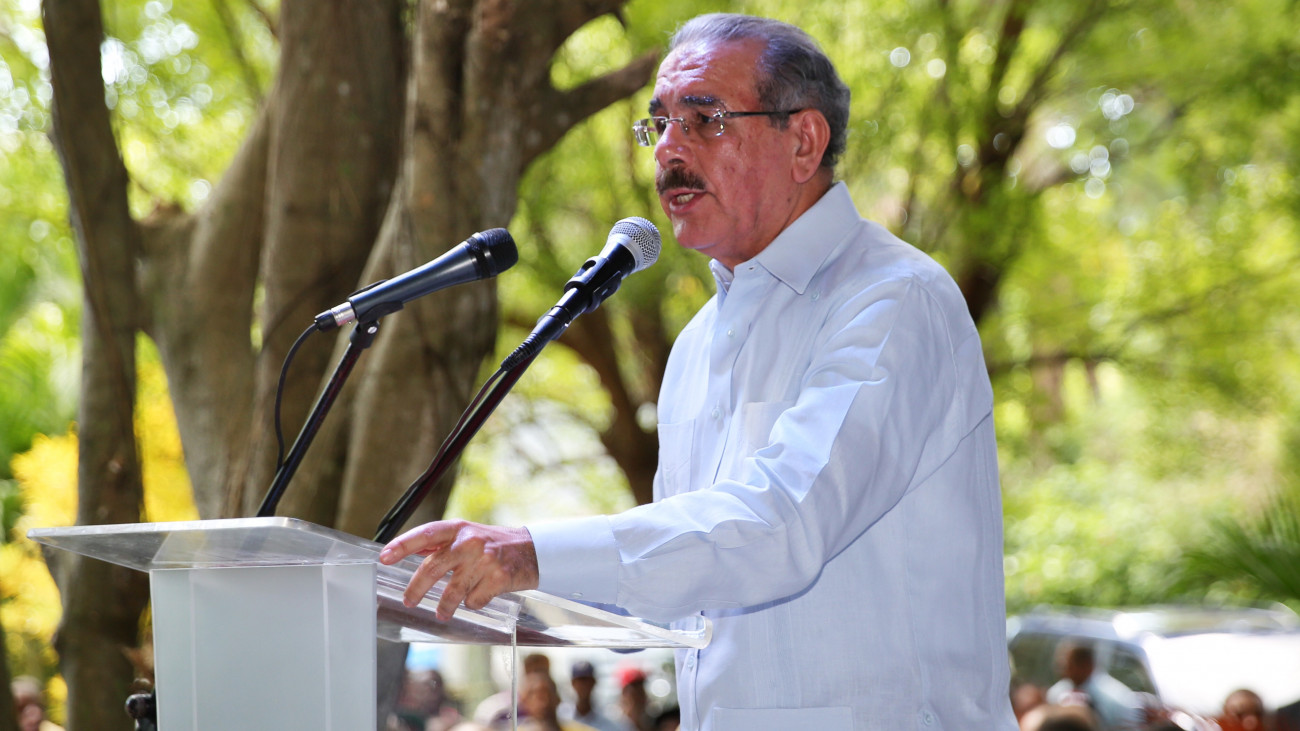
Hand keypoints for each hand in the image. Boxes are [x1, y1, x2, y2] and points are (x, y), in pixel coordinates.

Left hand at [378, 520, 538, 620]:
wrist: (532, 550)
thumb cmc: (493, 543)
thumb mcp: (467, 534)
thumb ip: (440, 543)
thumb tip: (407, 550)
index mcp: (458, 529)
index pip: (425, 535)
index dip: (403, 546)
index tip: (384, 557)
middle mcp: (470, 542)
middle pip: (433, 568)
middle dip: (417, 588)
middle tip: (408, 600)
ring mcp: (485, 560)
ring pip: (453, 591)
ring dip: (444, 606)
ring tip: (441, 612)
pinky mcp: (498, 579)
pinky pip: (474, 600)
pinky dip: (472, 603)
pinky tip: (478, 597)